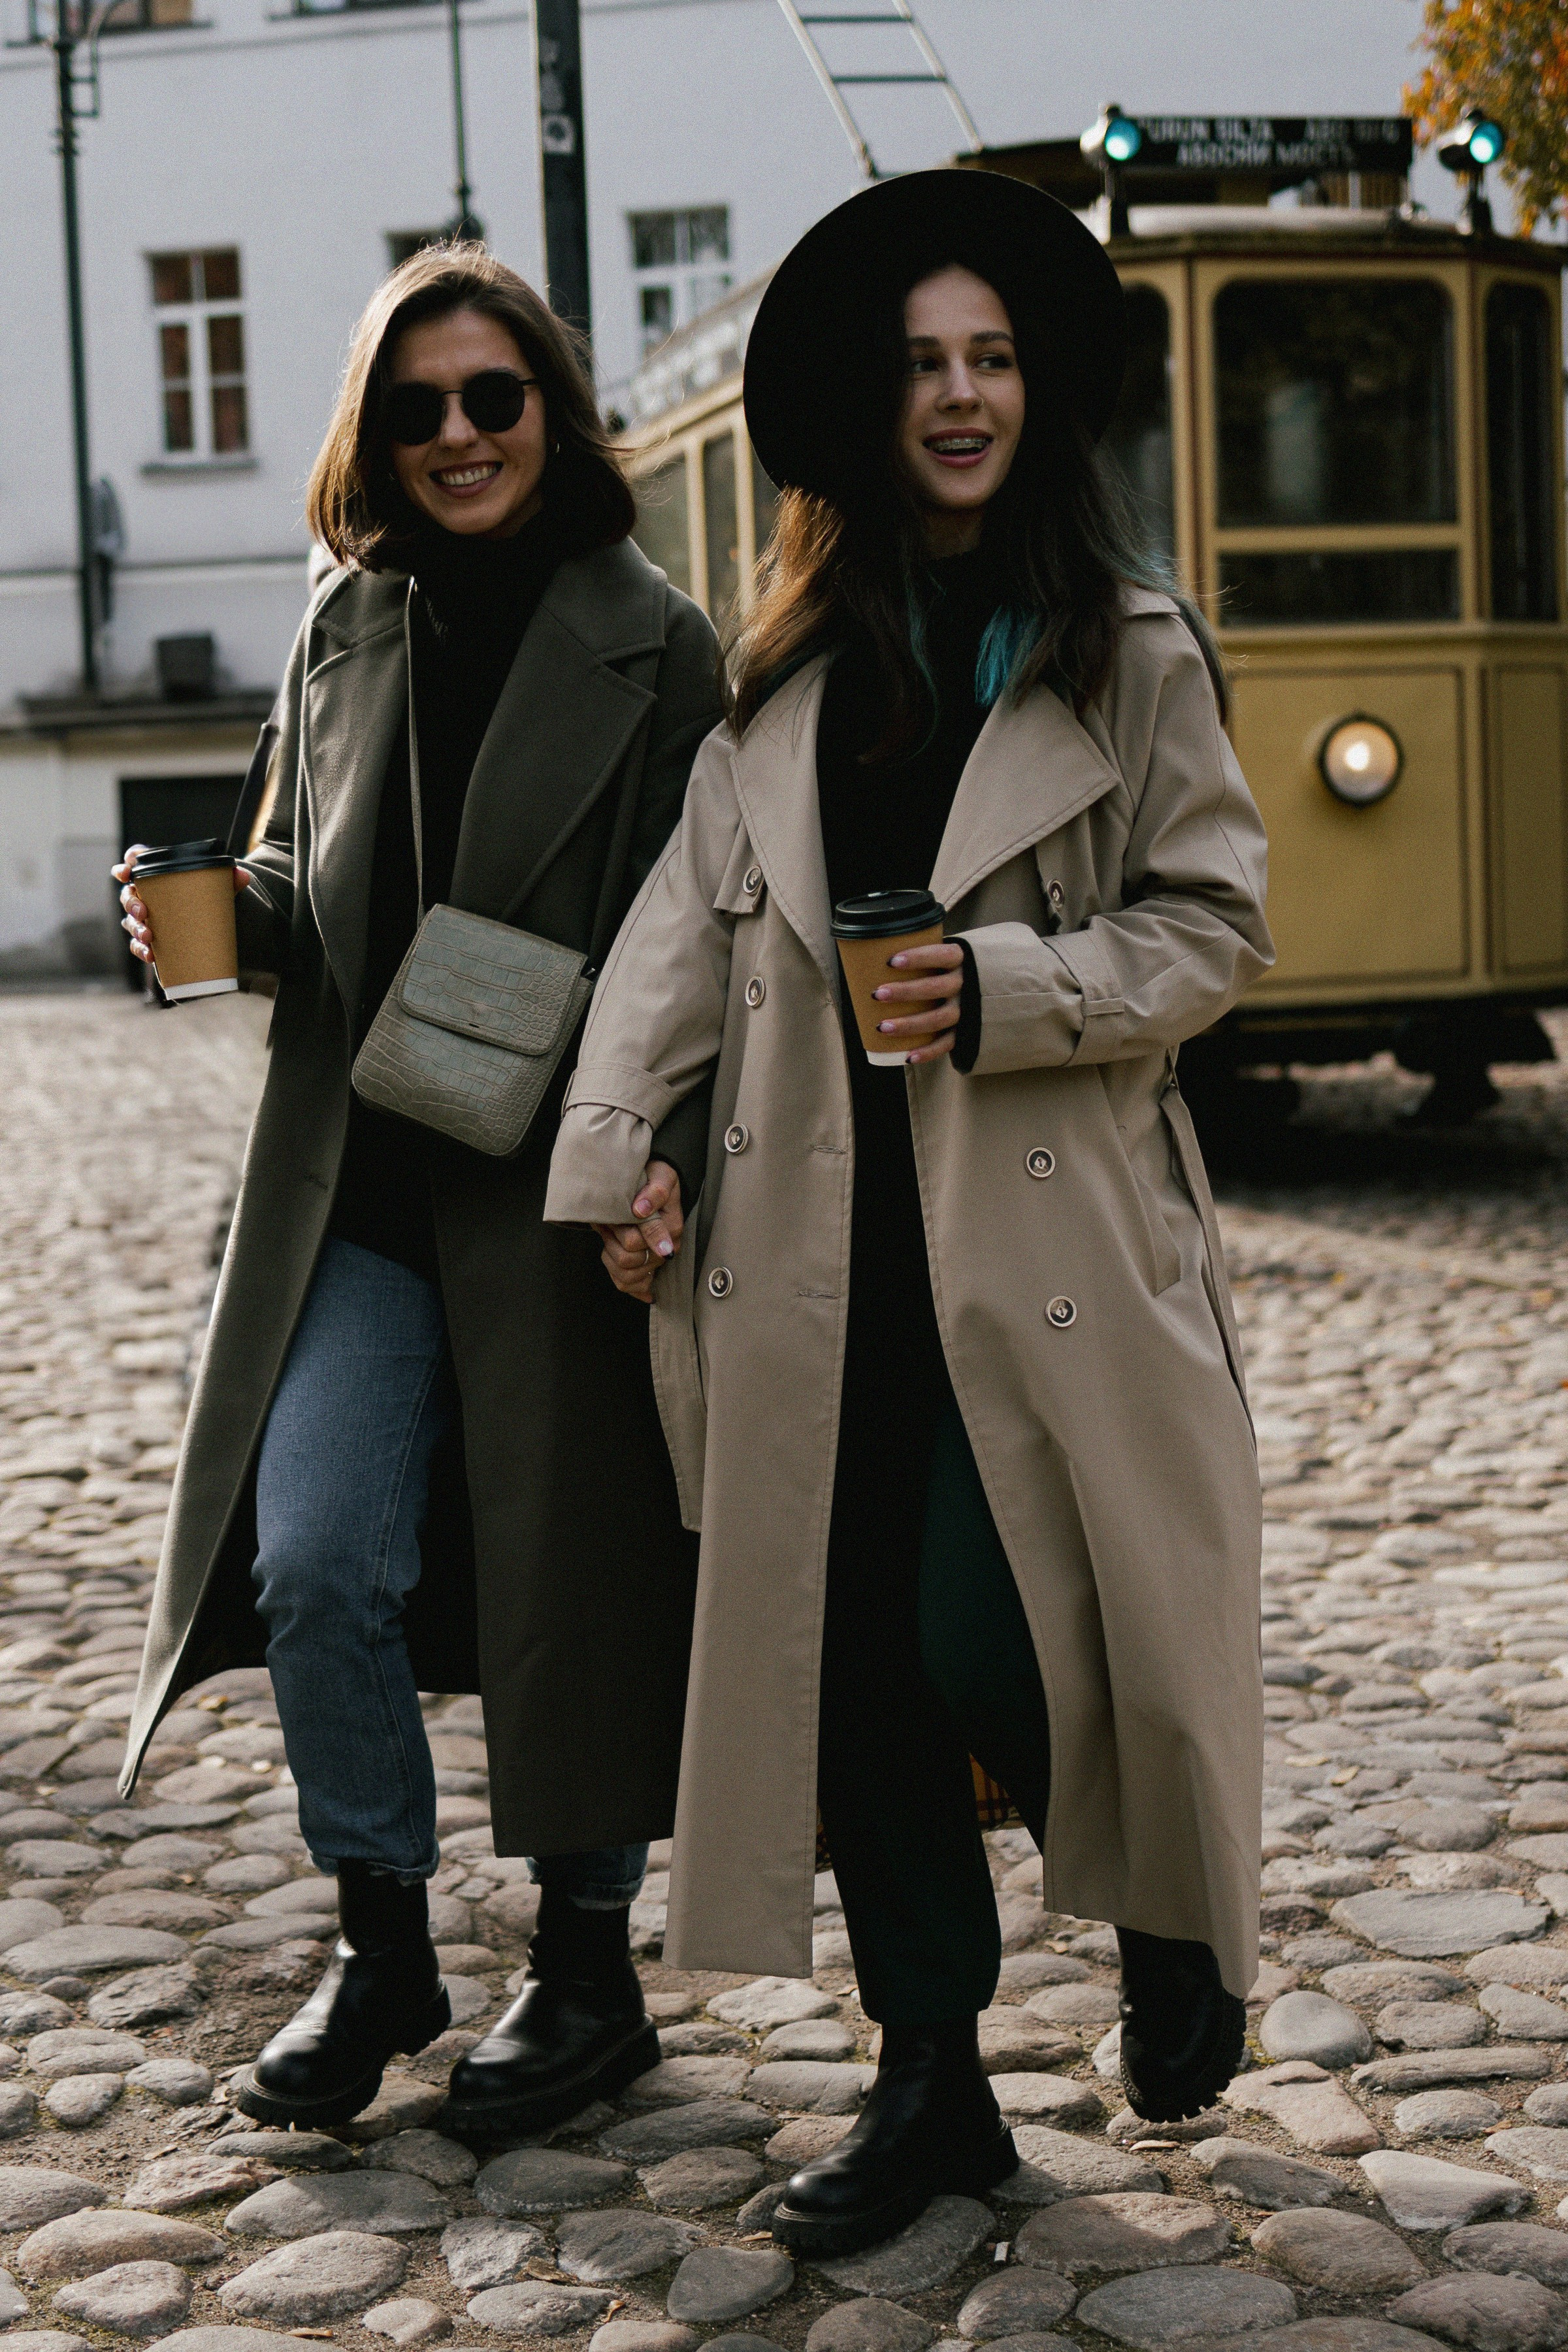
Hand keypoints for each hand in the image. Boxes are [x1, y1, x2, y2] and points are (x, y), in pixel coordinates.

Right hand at [113, 843, 249, 966]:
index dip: (126, 865)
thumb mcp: (219, 887)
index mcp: (157, 874)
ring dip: (136, 928)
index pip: (135, 863)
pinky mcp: (150, 939)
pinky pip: (138, 945)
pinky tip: (151, 955)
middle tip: (143, 912)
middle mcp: (146, 894)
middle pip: (128, 895)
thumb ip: (229, 880)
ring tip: (148, 936)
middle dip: (131, 903)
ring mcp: (145, 918)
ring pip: (130, 921)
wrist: (213, 922)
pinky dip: (141, 950)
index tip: (128, 871)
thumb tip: (243, 876)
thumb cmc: (207, 896)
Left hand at [594, 1160, 684, 1305]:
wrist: (657, 1184)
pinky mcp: (647, 1270)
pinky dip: (616, 1275)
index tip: (610, 1216)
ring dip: (610, 1256)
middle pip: (627, 1259)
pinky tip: (612, 1257)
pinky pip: (628, 1285)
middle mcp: (666, 1250)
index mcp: (671, 1229)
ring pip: (625, 1276)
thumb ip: (654, 1192)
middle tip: (607, 1221)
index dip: (615, 1230)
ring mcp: (656, 1262)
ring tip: (608, 1234)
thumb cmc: (657, 1179)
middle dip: (610, 1240)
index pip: (634, 1242)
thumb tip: (640, 1210)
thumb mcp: (660, 1176)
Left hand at [873, 939, 964, 1064]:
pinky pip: (948, 1043)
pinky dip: (929, 1052)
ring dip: (910, 1024)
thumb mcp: (940, 956)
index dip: (919, 957)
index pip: (942, 955)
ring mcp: (967, 1008)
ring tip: (882, 1027)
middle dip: (905, 992)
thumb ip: (916, 956)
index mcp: (959, 960)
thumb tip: (869, 954)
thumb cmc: (946, 968)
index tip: (891, 961)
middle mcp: (965, 983)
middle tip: (877, 994)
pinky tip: (908, 1057)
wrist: (986, 984)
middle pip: (936, 988)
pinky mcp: (965, 1030)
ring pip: (940, 1018)